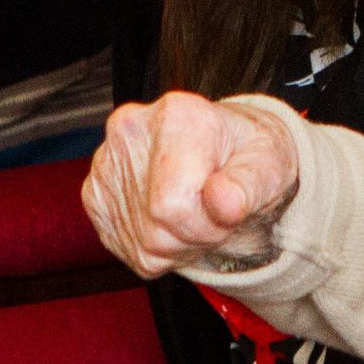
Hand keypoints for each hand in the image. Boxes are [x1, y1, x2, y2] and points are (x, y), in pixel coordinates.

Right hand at [83, 92, 302, 277]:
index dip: (207, 224)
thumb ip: (248, 185)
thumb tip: (223, 202)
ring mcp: (105, 163)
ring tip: (195, 210)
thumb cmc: (249, 154)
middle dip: (195, 235)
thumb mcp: (268, 165)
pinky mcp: (95, 192)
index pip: (172, 205)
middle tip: (214, 210)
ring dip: (178, 243)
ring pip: (142, 242)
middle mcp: (130, 131)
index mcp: (175, 115)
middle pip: (155, 227)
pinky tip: (172, 218)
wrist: (229, 149)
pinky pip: (126, 247)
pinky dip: (156, 246)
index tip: (226, 209)